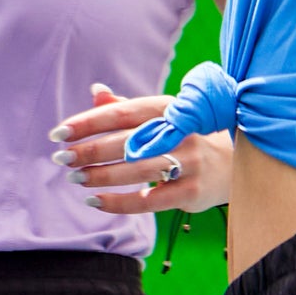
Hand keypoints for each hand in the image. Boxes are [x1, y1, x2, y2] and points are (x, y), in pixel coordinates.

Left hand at [54, 84, 230, 214]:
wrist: (236, 162)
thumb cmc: (185, 136)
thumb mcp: (162, 116)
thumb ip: (126, 107)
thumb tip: (95, 91)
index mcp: (169, 109)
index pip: (122, 113)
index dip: (88, 122)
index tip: (59, 133)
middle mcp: (181, 133)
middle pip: (126, 143)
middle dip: (88, 151)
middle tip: (61, 158)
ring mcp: (189, 164)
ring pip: (136, 171)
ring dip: (100, 177)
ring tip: (75, 178)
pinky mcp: (192, 193)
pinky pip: (149, 201)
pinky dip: (118, 203)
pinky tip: (95, 201)